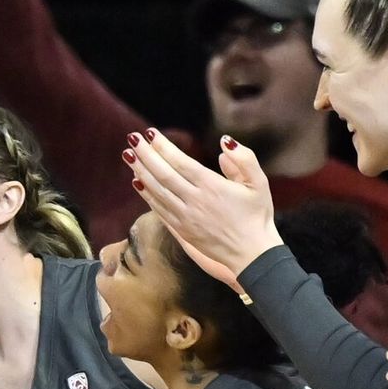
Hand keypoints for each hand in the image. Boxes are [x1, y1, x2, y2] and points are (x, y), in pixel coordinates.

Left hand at [125, 131, 278, 286]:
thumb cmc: (257, 216)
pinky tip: (136, 182)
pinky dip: (146, 195)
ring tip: (128, 155)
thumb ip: (244, 159)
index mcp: (212, 186)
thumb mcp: (259, 183)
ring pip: (157, 191)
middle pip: (163, 174)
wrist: (252, 255)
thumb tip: (224, 142)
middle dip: (145, 155)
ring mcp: (185, 218)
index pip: (180, 162)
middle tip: (132, 138)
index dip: (163, 147)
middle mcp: (194, 201)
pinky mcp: (181, 231)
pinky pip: (159, 210)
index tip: (150, 133)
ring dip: (140, 172)